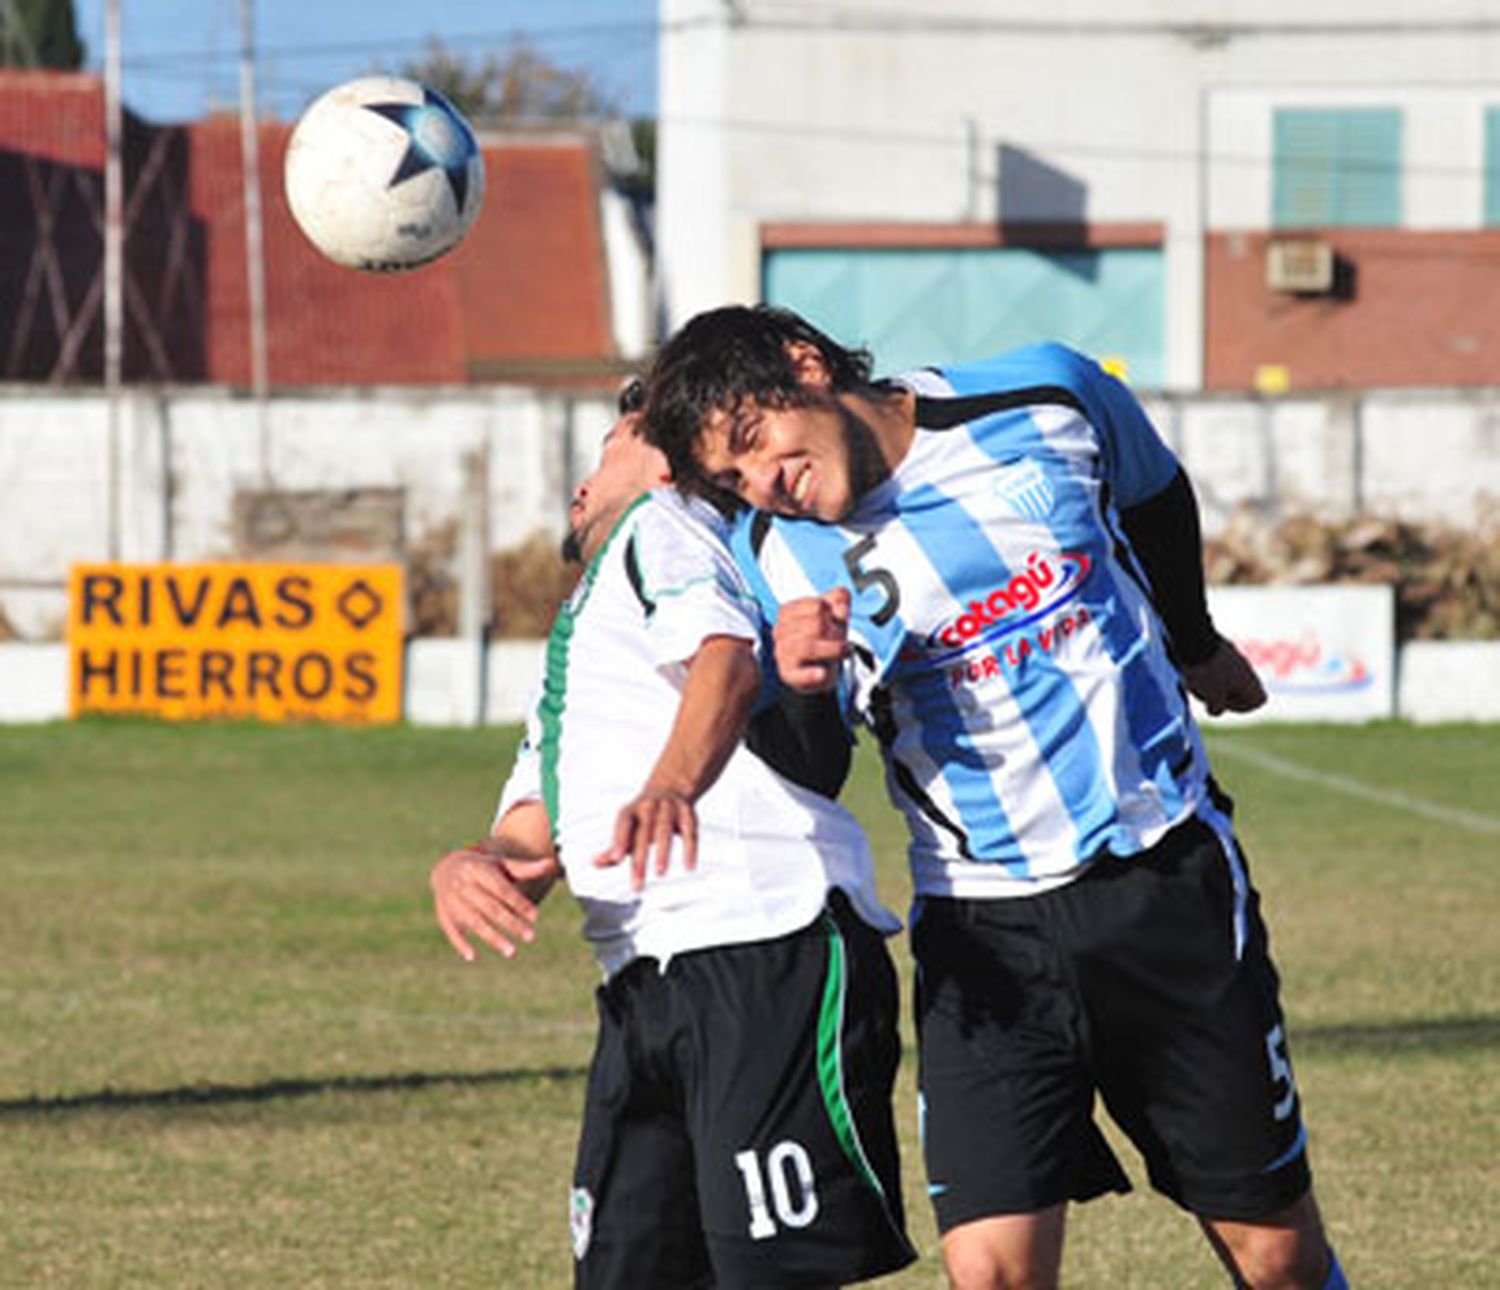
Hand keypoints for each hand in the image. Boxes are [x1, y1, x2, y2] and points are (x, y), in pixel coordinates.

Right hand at [430, 846, 543, 961]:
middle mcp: (463, 884)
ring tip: (512, 952)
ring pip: (473, 921)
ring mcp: (451, 899)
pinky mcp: (443, 913)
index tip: (536, 917)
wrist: (447, 867)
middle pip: (490, 907)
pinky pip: (451, 929)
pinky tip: (472, 957)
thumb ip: (525, 868)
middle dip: (511, 923)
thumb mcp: (502, 864)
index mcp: (479, 869)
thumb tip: (551, 864)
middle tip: (531, 937)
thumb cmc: (484, 868)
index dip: (519, 903)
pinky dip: (460, 943)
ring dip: (492, 937)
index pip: (502, 889)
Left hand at [596, 786, 697, 889]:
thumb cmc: (643, 818)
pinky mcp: (687, 813)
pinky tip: (689, 867)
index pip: (623, 824)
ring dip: (662, 852)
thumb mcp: (626, 828)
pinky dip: (689, 849)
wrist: (670, 787)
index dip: (620, 840)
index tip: (616, 859)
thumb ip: (612, 848)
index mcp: (631, 811)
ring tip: (659, 873)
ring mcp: (669, 808)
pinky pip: (690, 832)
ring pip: (665, 830)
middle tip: (637, 883)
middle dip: (640, 858)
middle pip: (644, 832)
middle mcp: (649, 807)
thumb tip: (594, 863)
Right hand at [773, 589, 850, 691]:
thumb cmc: (824, 638)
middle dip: (836, 633)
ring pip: (809, 646)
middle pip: (816, 625)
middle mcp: (780, 631)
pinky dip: (814, 674)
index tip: (836, 623)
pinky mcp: (787, 674)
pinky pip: (800, 673)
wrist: (820, 668)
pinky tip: (823, 673)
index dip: (834, 614)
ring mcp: (781, 652)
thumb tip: (843, 598)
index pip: (818, 605)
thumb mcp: (834, 615)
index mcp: (788, 611)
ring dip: (834, 650)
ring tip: (844, 652)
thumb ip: (839, 600)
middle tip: (844, 641)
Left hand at [1183, 637, 1266, 715]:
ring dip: (1210, 684)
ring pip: (1224, 678)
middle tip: (1207, 694)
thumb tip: (1215, 710)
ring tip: (1195, 682)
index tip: (1224, 704)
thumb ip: (1217, 708)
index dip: (1242, 707)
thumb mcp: (1212, 697)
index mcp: (1249, 681)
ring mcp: (1232, 656)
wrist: (1193, 641)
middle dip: (1222, 696)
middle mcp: (1245, 668)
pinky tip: (1190, 671)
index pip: (1259, 700)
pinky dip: (1203, 672)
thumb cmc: (1206, 672)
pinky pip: (1213, 665)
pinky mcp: (1217, 648)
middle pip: (1239, 689)